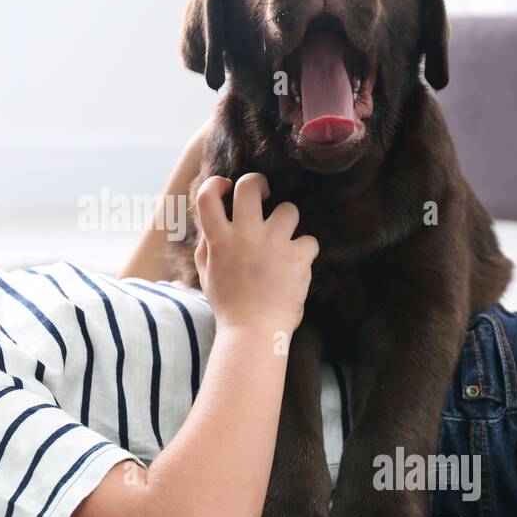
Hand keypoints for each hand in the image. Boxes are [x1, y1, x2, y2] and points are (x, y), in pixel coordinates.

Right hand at [194, 172, 318, 332]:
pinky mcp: (297, 257)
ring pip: (289, 210)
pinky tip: (297, 267)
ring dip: (288, 223)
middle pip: (250, 186)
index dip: (217, 184)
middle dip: (259, 183)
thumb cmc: (229, 307)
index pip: (208, 196)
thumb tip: (211, 225)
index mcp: (219, 240)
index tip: (227, 189)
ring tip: (284, 242)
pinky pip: (310, 241)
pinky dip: (305, 253)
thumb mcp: (207, 275)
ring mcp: (273, 244)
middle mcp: (245, 235)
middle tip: (265, 194)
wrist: (253, 333)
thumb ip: (207, 246)